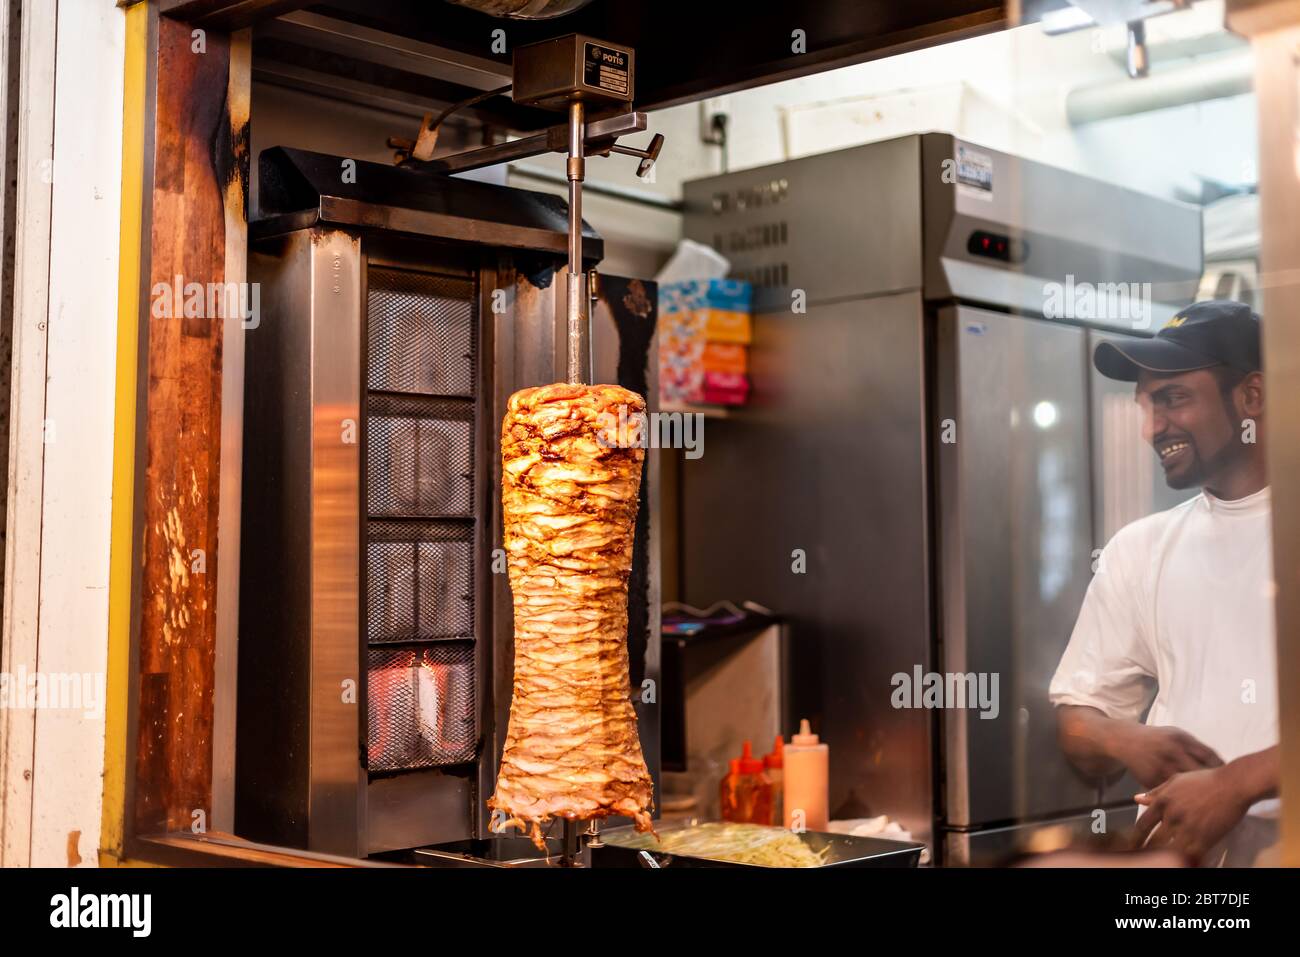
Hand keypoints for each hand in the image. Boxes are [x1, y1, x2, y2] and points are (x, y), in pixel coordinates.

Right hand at [1112, 724, 1221, 788]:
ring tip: (1204, 798)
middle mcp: (1172, 752)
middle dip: (1210, 783)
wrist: (1126, 741)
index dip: (1221, 769)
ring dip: (1196, 794)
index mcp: (1182, 740)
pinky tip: (1186, 800)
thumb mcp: (1177, 735)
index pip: (1210, 757)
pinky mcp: (1151, 780)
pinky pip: (1170, 793)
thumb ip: (1196, 748)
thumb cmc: (1158, 739)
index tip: (1227, 776)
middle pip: (1200, 773)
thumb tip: (1220, 765)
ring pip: (1186, 787)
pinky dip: (1179, 798)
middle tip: (1218, 791)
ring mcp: (1160, 767)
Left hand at [1131, 767, 1250, 863]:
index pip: (1143, 825)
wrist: (1232, 784)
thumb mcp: (1176, 780)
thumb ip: (1156, 791)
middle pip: (1153, 841)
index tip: (1131, 846)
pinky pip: (1190, 856)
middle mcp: (1172, 816)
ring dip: (1163, 858)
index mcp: (1163, 802)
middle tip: (1140, 858)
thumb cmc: (1205, 780)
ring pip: (1169, 851)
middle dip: (1146, 852)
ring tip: (1158, 864)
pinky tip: (1182, 864)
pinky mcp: (1205, 838)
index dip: (1135, 838)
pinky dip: (1184, 861)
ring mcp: (1188, 828)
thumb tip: (1137, 799)